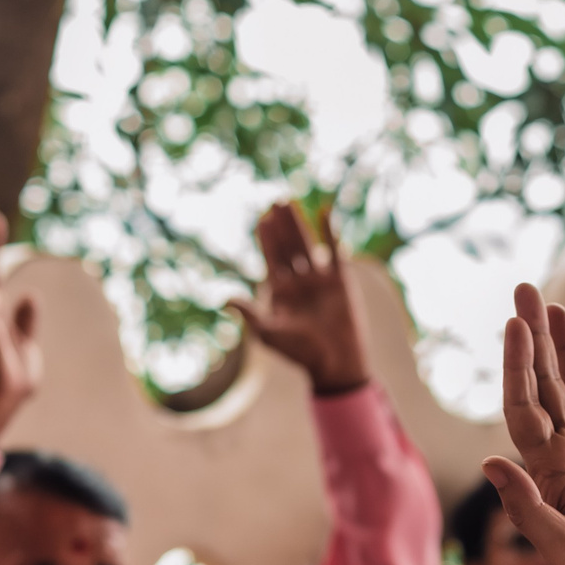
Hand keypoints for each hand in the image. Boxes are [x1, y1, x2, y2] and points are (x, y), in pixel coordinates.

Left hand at [230, 201, 371, 395]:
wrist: (335, 363)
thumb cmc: (300, 352)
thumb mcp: (269, 333)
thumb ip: (249, 313)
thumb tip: (224, 298)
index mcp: (281, 293)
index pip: (272, 259)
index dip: (266, 239)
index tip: (262, 219)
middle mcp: (299, 282)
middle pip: (288, 247)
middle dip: (281, 226)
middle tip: (275, 202)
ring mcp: (320, 280)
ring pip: (307, 244)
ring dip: (298, 224)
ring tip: (289, 203)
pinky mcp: (341, 280)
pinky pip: (335, 251)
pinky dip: (330, 231)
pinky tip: (324, 212)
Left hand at [486, 285, 564, 564]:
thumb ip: (529, 509)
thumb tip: (493, 464)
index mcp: (551, 475)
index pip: (526, 407)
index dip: (519, 365)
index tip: (515, 322)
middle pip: (547, 385)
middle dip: (536, 337)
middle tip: (525, 288)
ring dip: (564, 349)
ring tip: (553, 306)